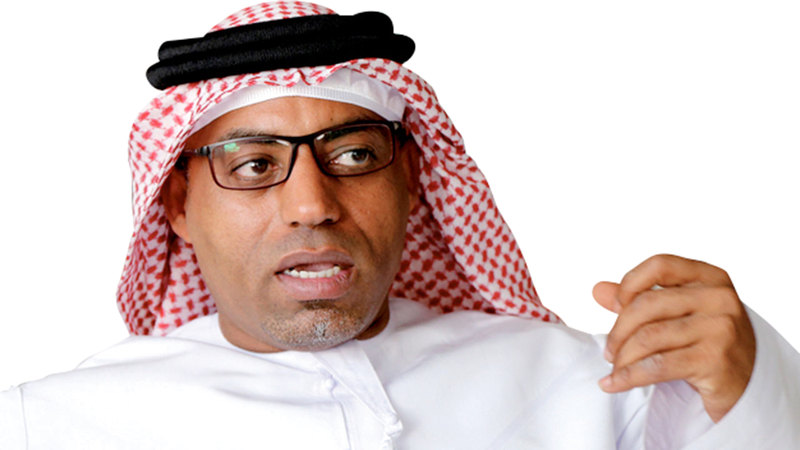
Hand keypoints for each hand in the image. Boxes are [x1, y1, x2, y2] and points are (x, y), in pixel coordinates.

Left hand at [593, 254, 755, 421]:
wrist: (747, 385)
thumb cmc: (707, 343)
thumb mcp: (679, 313)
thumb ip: (639, 299)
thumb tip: (597, 289)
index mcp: (711, 277)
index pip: (660, 265)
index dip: (630, 283)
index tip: (616, 305)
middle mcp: (719, 298)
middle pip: (647, 304)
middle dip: (619, 331)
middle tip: (609, 351)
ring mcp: (720, 328)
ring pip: (649, 337)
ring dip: (623, 357)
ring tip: (614, 369)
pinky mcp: (715, 360)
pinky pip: (658, 365)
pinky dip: (629, 376)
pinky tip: (615, 384)